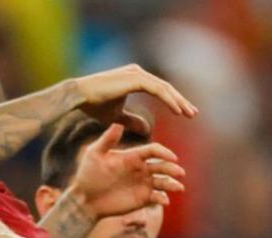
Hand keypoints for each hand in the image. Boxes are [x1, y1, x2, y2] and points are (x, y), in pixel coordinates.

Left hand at [70, 123, 185, 219]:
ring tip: (178, 187)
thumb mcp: (94, 155)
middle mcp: (141, 169)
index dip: (164, 152)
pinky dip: (163, 199)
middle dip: (172, 168)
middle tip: (179, 172)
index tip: (172, 157)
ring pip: (164, 182)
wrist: (84, 199)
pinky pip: (157, 198)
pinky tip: (164, 201)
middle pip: (163, 166)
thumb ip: (107, 140)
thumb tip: (118, 123)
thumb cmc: (87, 175)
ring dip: (172, 184)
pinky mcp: (143, 199)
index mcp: (133, 156)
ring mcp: (143, 184)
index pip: (154, 150)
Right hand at [71, 64, 197, 133]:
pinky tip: (177, 111)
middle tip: (193, 113)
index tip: (183, 113)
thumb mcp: (116, 116)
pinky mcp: (135, 79)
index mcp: (134, 78)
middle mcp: (138, 73)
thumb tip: (147, 129)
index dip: (172, 102)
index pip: (159, 90)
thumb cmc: (93, 104)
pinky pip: (158, 90)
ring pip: (164, 88)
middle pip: (165, 88)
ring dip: (178, 101)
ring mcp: (137, 74)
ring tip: (189, 114)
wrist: (78, 96)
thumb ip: (131, 121)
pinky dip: (169, 100)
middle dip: (180, 101)